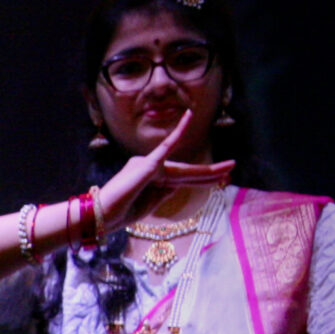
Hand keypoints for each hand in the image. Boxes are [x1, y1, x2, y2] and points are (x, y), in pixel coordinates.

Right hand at [94, 112, 236, 232]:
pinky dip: (179, 131)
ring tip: (229, 168)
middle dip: (209, 173)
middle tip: (232, 168)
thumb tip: (181, 182)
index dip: (200, 180)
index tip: (218, 180)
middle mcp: (149, 166)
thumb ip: (165, 192)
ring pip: (183, 171)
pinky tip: (190, 115)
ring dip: (207, 173)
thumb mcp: (149, 205)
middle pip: (185, 173)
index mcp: (148, 177)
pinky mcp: (148, 164)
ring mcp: (148, 164)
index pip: (180, 179)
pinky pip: (167, 146)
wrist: (102, 217)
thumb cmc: (120, 214)